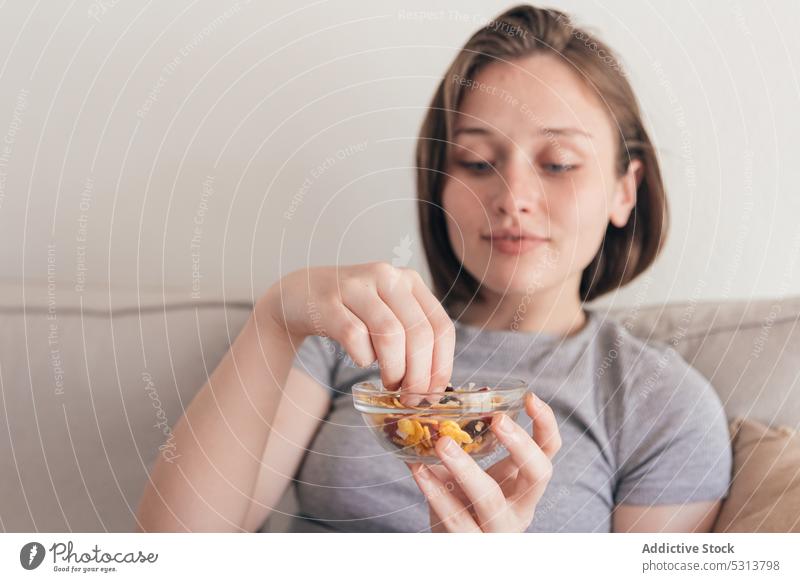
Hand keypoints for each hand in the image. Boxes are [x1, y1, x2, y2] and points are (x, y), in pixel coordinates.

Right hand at [261, 261, 454, 401]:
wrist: (299, 294)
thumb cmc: (352, 312)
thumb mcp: (389, 315)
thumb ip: (412, 340)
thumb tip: (434, 386)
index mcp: (410, 281)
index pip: (441, 326)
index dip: (441, 366)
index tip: (433, 394)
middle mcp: (387, 276)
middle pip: (419, 333)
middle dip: (418, 375)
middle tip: (410, 397)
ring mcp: (356, 286)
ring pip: (390, 335)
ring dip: (393, 370)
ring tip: (389, 384)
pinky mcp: (328, 301)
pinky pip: (355, 337)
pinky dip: (362, 358)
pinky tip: (360, 360)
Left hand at [407, 392, 560, 531]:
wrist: (451, 547)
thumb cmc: (465, 503)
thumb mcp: (475, 474)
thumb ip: (466, 445)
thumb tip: (448, 402)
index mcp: (525, 484)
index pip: (549, 451)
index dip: (546, 425)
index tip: (531, 398)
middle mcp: (520, 508)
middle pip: (537, 475)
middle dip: (520, 445)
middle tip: (498, 419)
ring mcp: (497, 529)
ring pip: (490, 500)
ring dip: (466, 468)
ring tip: (442, 443)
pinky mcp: (469, 544)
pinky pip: (454, 518)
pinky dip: (434, 491)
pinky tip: (418, 470)